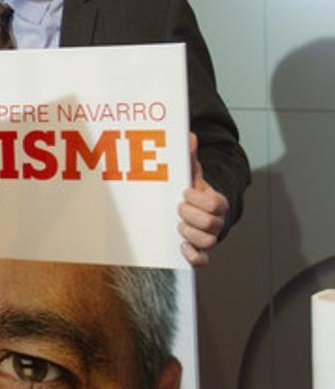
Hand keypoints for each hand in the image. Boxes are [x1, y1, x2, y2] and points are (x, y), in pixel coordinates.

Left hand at [178, 132, 228, 266]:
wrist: (192, 209)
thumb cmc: (191, 190)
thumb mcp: (189, 173)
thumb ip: (189, 156)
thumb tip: (188, 136)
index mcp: (218, 202)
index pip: (215, 204)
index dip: (197, 199)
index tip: (184, 192)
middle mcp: (217, 221)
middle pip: (210, 224)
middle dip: (190, 215)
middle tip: (179, 207)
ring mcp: (209, 237)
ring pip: (208, 242)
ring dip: (188, 233)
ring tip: (179, 224)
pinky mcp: (199, 251)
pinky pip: (202, 261)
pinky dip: (192, 255)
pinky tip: (180, 245)